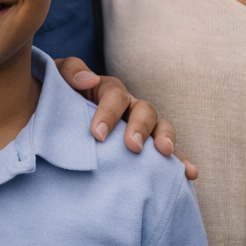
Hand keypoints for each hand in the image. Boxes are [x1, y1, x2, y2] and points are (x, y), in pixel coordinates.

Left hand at [55, 56, 198, 179]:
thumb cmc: (58, 103)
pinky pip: (168, 153)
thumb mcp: (57, 81)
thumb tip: (87, 80)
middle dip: (139, 127)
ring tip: (164, 153)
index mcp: (107, 91)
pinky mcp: (147, 150)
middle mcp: (128, 107)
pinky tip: (190, 173)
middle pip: (143, 110)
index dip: (108, 112)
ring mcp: (140, 128)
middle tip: (132, 146)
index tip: (98, 135)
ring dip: (165, 138)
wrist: (56, 126)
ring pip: (160, 127)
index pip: (114, 94)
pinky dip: (181, 161)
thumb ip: (68, 72)